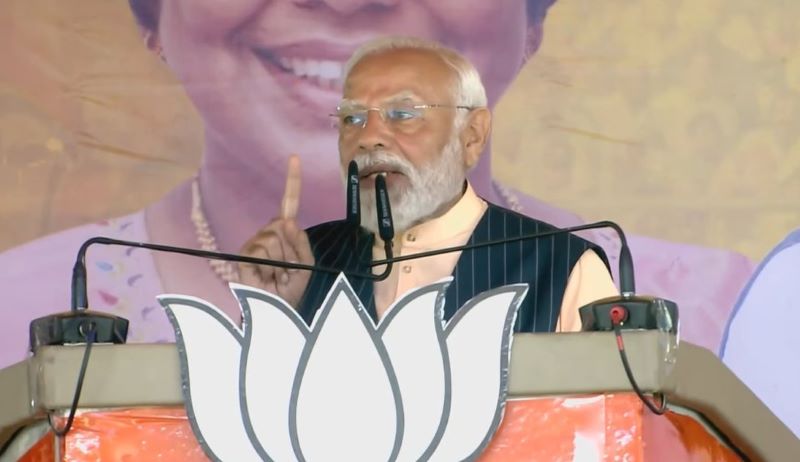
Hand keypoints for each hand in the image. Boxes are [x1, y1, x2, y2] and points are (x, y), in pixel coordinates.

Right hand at [239, 155, 313, 307]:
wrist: (276, 310)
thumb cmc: (291, 290)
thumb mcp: (305, 264)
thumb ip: (300, 241)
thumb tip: (285, 222)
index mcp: (284, 233)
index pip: (289, 204)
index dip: (292, 182)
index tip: (295, 158)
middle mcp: (267, 233)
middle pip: (284, 225)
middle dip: (292, 250)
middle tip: (287, 271)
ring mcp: (253, 243)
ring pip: (274, 238)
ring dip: (282, 262)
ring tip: (277, 276)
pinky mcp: (244, 254)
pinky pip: (262, 250)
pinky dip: (269, 266)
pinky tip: (265, 277)